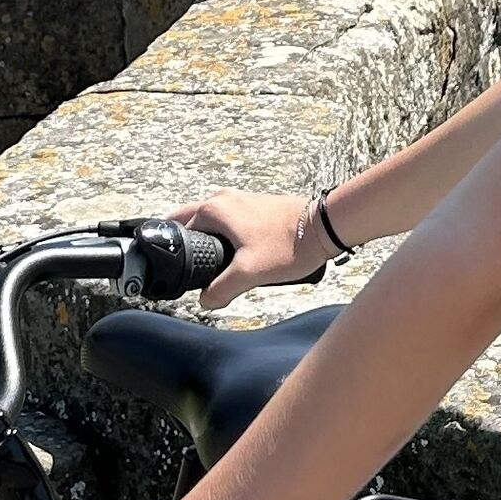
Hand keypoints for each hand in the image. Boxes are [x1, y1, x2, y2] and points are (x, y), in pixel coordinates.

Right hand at [178, 186, 321, 308]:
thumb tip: (205, 301)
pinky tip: (230, 251)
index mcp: (213, 210)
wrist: (322, 228)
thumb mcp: (248, 273)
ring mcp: (239, 198)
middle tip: (188, 265)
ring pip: (210, 219)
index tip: (178, 269)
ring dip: (204, 235)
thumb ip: (221, 290)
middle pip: (190, 219)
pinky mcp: (254, 204)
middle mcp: (222, 198)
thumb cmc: (288, 246)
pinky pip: (227, 218)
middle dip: (185, 240)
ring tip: (207, 261)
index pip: (179, 230)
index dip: (177, 252)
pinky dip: (222, 232)